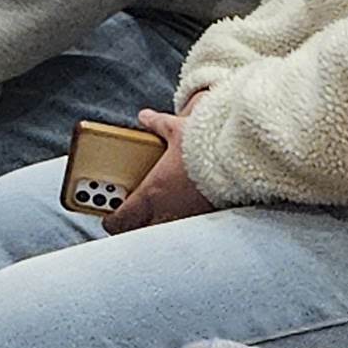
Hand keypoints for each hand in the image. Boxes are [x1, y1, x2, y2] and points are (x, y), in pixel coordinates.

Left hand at [103, 109, 205, 233]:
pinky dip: (180, 221)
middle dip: (131, 225)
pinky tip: (182, 210)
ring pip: (164, 230)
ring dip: (155, 224)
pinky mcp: (208, 217)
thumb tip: (145, 117)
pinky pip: (187, 226)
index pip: (123, 218)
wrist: (240, 160)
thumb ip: (157, 124)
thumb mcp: (175, 129)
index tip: (107, 218)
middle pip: (140, 230)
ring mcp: (188, 216)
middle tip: (126, 215)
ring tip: (153, 213)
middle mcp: (167, 209)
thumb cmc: (204, 145)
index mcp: (153, 191)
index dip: (111, 221)